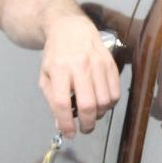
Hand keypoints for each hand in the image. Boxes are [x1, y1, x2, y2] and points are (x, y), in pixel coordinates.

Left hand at [39, 16, 120, 135]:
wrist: (71, 28)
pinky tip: (101, 102)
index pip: (62, 103)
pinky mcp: (111, 63)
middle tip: (84, 128)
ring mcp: (98, 64)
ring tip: (92, 113)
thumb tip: (63, 125)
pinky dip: (110, 104)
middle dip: (87, 124)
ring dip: (99, 114)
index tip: (69, 133)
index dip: (66, 123)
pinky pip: (115, 92)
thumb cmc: (56, 55)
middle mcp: (80, 66)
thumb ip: (52, 100)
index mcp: (59, 70)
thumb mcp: (46, 76)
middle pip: (88, 104)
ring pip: (104, 101)